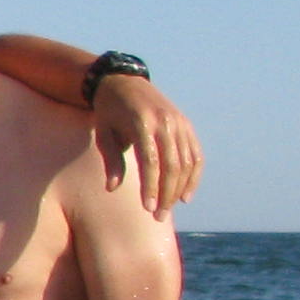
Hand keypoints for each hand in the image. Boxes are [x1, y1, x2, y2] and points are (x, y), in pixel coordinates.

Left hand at [89, 75, 199, 217]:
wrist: (124, 82)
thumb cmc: (108, 112)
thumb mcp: (103, 133)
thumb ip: (111, 160)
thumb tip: (112, 188)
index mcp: (142, 123)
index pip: (151, 161)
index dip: (151, 186)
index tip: (147, 207)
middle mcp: (165, 122)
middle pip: (172, 165)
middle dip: (166, 193)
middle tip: (157, 216)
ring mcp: (179, 123)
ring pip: (186, 162)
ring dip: (179, 189)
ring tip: (167, 209)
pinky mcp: (186, 125)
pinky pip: (195, 154)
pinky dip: (194, 176)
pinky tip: (186, 195)